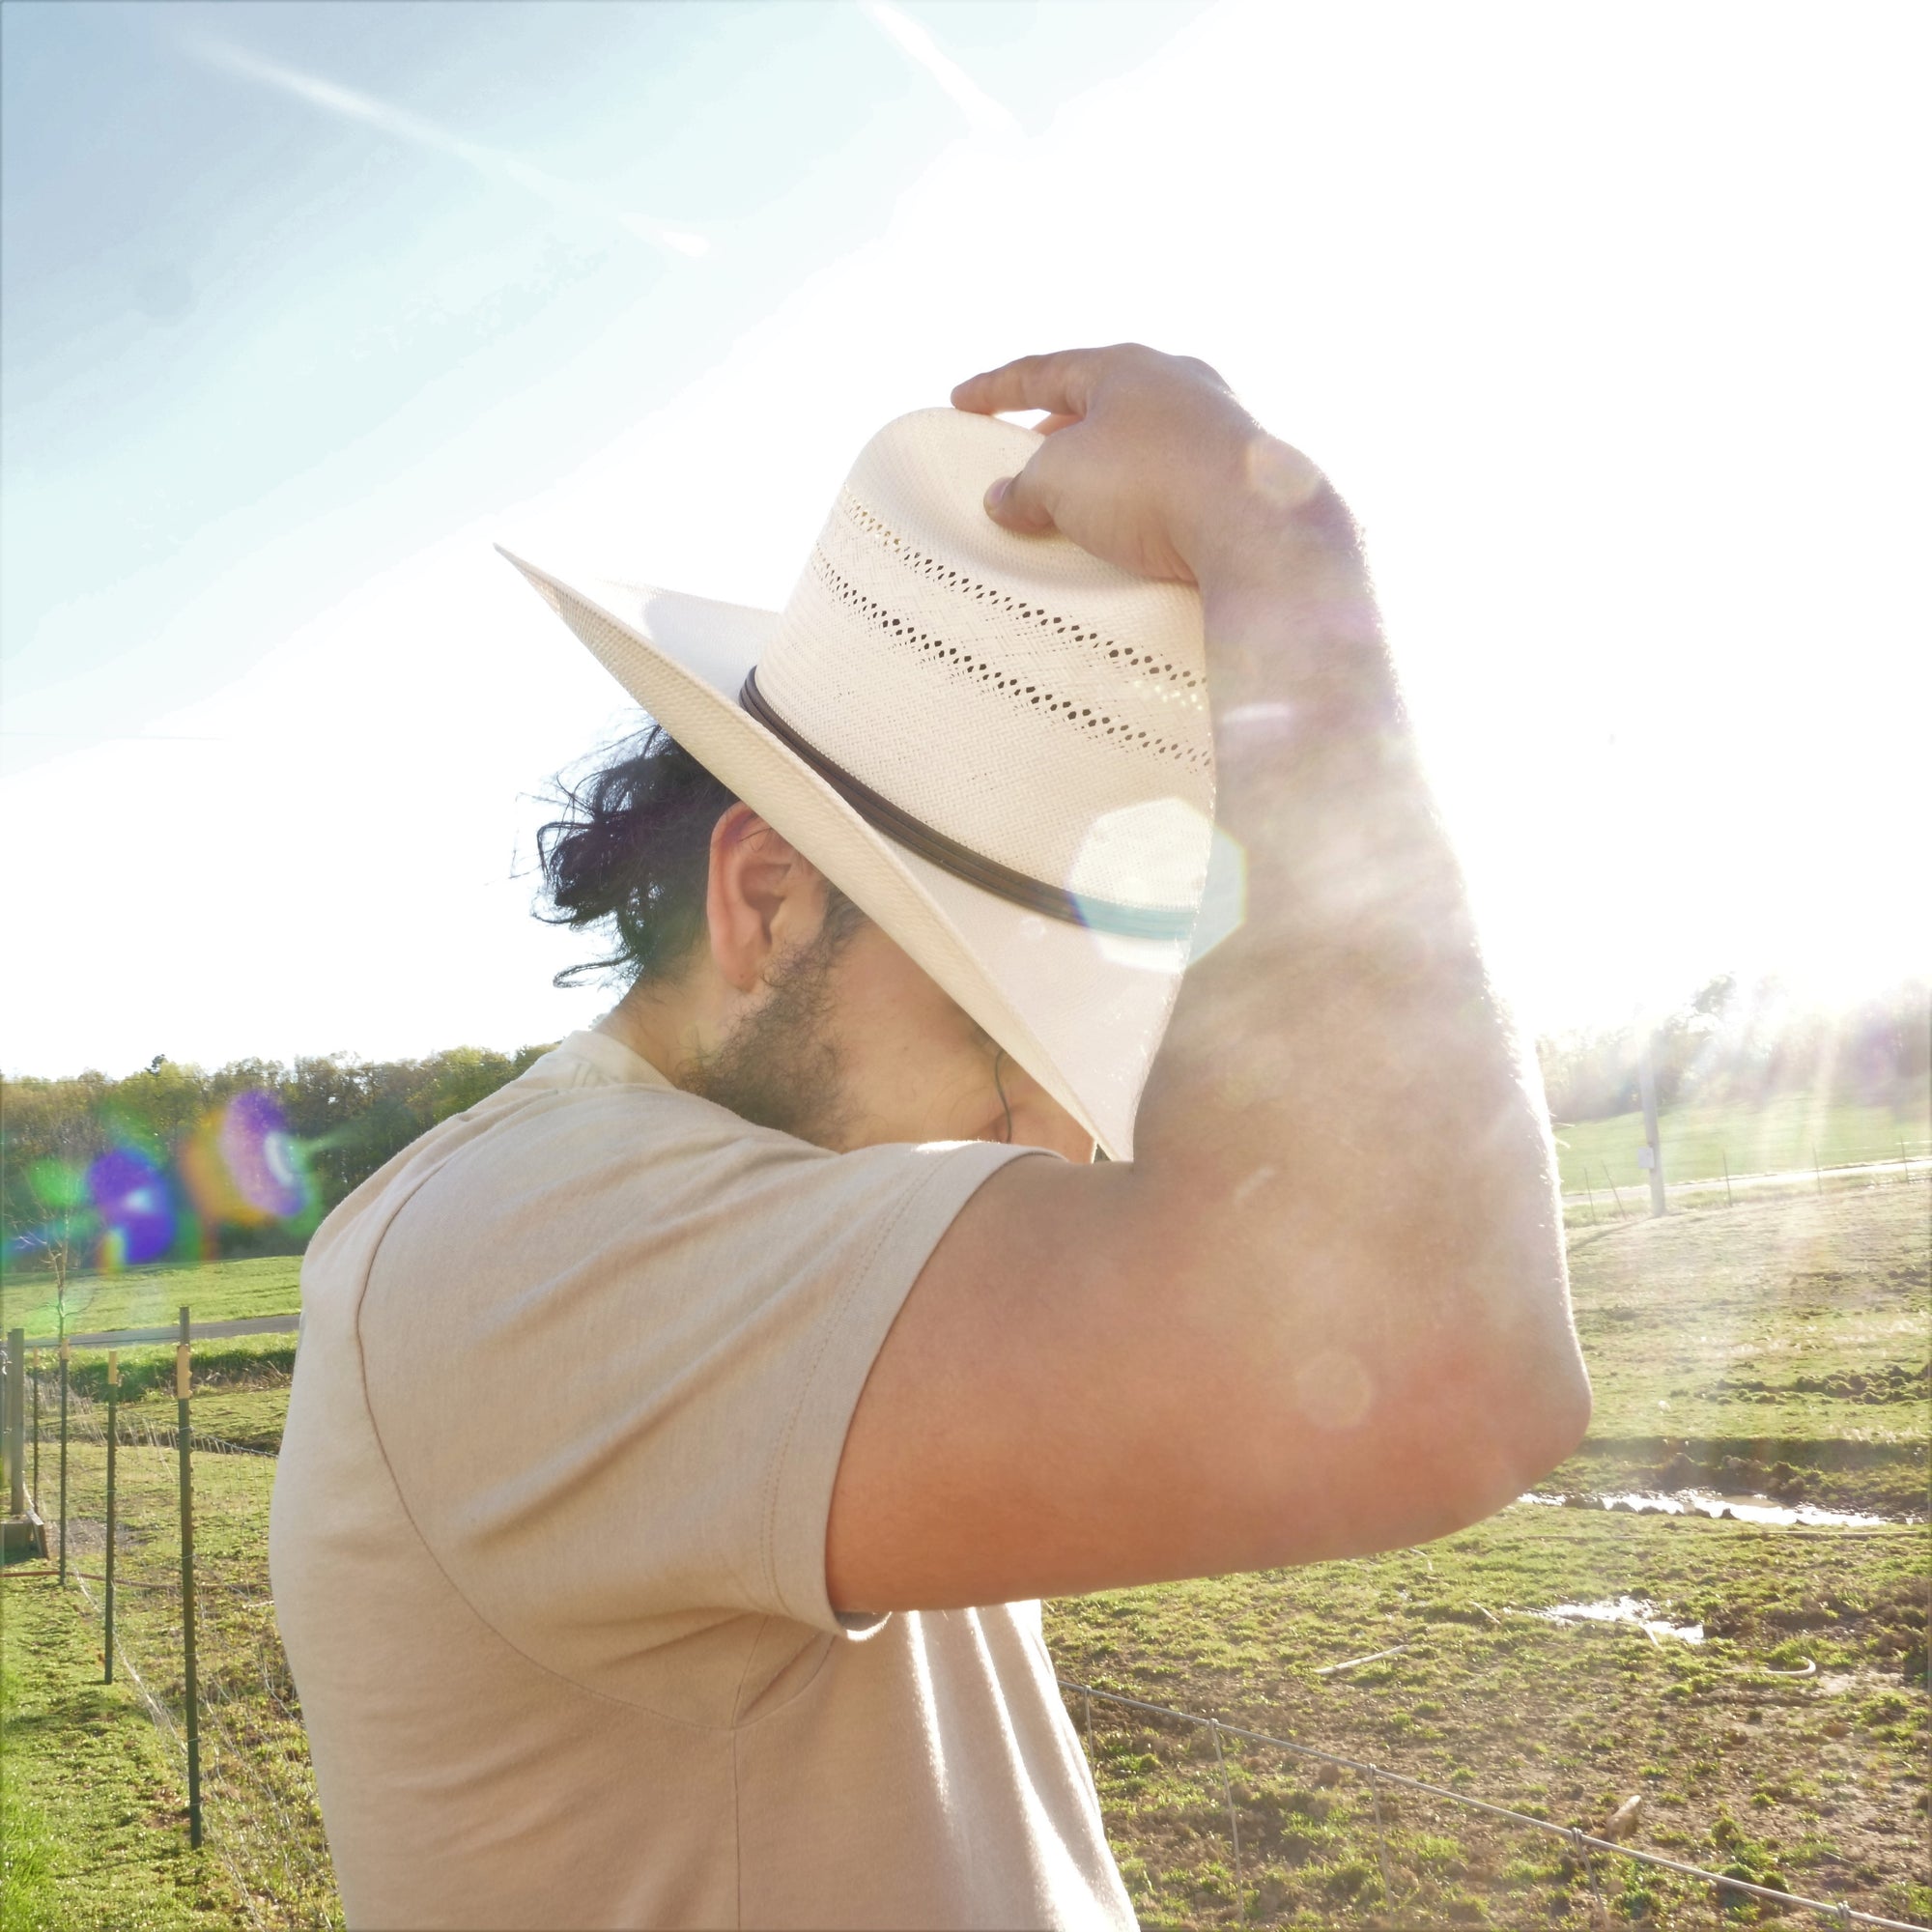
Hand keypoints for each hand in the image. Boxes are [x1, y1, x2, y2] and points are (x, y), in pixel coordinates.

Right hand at [950, 344, 1328, 585]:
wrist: (1258, 527)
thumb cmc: (1150, 485)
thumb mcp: (1059, 482)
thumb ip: (1022, 487)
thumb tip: (1004, 499)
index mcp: (1128, 366)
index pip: (1045, 370)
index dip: (996, 389)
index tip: (962, 401)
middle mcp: (1179, 384)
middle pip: (1101, 402)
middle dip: (1056, 430)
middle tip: (1024, 459)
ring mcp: (1219, 427)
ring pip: (1142, 440)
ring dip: (1103, 468)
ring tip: (1074, 503)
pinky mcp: (1242, 476)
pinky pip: (1175, 479)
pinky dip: (1142, 498)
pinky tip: (1132, 528)